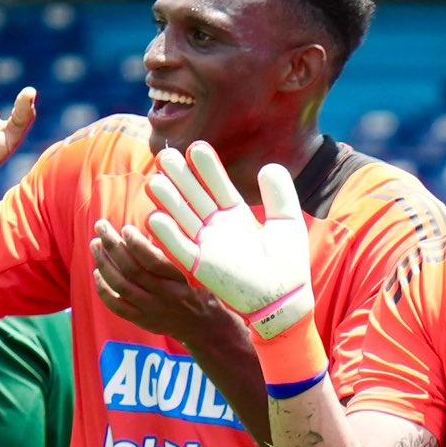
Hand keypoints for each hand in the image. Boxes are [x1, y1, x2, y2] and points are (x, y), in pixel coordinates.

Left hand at [92, 220, 238, 346]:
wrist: (202, 327)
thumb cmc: (199, 292)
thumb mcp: (194, 272)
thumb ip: (171, 256)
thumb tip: (144, 235)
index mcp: (179, 282)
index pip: (154, 262)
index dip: (136, 244)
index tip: (126, 228)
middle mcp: (164, 296)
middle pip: (131, 270)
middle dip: (113, 246)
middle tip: (101, 226)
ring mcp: (151, 310)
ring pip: (121, 286)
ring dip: (104, 263)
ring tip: (95, 244)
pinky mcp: (142, 320)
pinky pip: (116, 306)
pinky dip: (103, 289)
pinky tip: (97, 273)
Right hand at [145, 142, 313, 338]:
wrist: (286, 299)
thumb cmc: (289, 264)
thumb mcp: (287, 222)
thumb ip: (280, 194)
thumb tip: (269, 166)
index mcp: (236, 216)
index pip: (217, 186)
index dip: (207, 168)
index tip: (197, 147)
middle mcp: (217, 227)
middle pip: (193, 196)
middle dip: (180, 177)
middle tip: (165, 155)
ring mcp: (207, 245)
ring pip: (182, 218)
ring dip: (168, 201)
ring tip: (156, 180)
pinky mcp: (200, 267)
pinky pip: (179, 249)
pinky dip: (167, 235)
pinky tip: (156, 217)